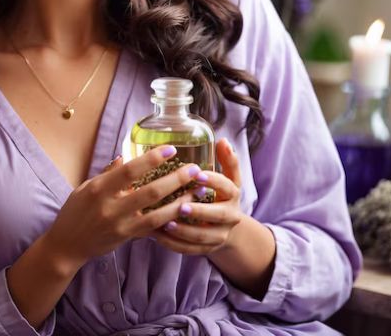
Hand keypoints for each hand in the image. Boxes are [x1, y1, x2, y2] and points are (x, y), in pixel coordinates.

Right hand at [44, 146, 202, 270]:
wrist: (67, 245)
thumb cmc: (75, 211)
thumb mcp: (86, 186)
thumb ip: (108, 173)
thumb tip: (124, 156)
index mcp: (99, 188)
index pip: (129, 171)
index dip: (151, 159)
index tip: (170, 149)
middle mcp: (111, 207)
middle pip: (149, 192)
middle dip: (175, 180)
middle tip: (194, 169)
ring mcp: (120, 225)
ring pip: (157, 213)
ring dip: (180, 202)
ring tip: (198, 190)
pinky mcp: (127, 238)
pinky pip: (153, 228)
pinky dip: (170, 219)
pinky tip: (184, 211)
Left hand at [148, 138, 242, 254]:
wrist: (226, 226)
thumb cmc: (220, 194)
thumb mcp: (227, 177)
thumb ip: (226, 160)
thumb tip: (223, 140)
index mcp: (233, 195)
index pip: (227, 187)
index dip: (213, 181)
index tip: (197, 174)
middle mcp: (230, 217)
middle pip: (218, 215)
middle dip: (200, 211)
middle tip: (181, 206)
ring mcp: (219, 236)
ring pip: (203, 236)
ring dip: (184, 231)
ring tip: (166, 222)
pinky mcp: (206, 250)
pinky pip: (190, 250)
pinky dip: (173, 244)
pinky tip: (157, 235)